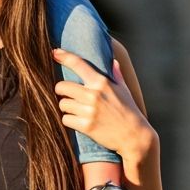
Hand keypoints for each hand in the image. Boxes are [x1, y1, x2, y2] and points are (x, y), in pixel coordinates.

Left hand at [53, 48, 156, 164]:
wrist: (134, 136)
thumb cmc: (129, 111)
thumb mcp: (124, 90)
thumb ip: (116, 74)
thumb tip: (113, 61)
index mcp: (102, 82)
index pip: (78, 64)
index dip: (64, 56)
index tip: (54, 53)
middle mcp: (94, 95)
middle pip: (61, 86)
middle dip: (61, 91)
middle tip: (68, 95)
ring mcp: (89, 111)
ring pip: (62, 104)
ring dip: (66, 107)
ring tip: (76, 110)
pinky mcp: (86, 126)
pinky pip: (66, 119)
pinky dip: (69, 120)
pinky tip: (78, 121)